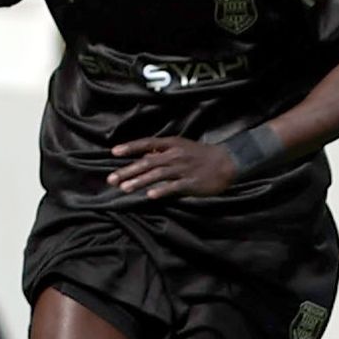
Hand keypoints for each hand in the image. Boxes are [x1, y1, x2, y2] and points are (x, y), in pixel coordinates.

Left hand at [108, 136, 236, 200]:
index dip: (130, 147)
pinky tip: (150, 196)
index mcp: (171, 144)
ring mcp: (183, 169)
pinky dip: (162, 190)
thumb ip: (160, 153)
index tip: (113, 152)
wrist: (227, 162)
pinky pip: (174, 187)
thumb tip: (140, 156)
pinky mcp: (191, 182)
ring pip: (157, 175)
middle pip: (147, 162)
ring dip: (139, 181)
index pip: (147, 143)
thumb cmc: (199, 155)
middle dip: (127, 171)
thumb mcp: (179, 148)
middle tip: (111, 179)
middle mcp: (175, 155)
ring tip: (124, 188)